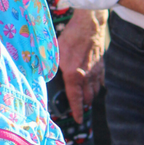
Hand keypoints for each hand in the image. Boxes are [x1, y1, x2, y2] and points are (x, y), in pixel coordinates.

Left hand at [57, 9, 107, 123]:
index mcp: (74, 75)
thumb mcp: (55, 53)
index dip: (76, 111)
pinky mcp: (102, 64)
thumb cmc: (71, 37)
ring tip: (84, 100)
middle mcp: (87, 76)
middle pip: (87, 97)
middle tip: (78, 109)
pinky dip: (97, 87)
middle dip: (83, 105)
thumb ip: (50, 67)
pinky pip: (101, 81)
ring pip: (95, 90)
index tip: (78, 120)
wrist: (89, 24)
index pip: (75, 98)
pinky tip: (94, 87)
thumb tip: (42, 75)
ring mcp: (96, 71)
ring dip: (90, 97)